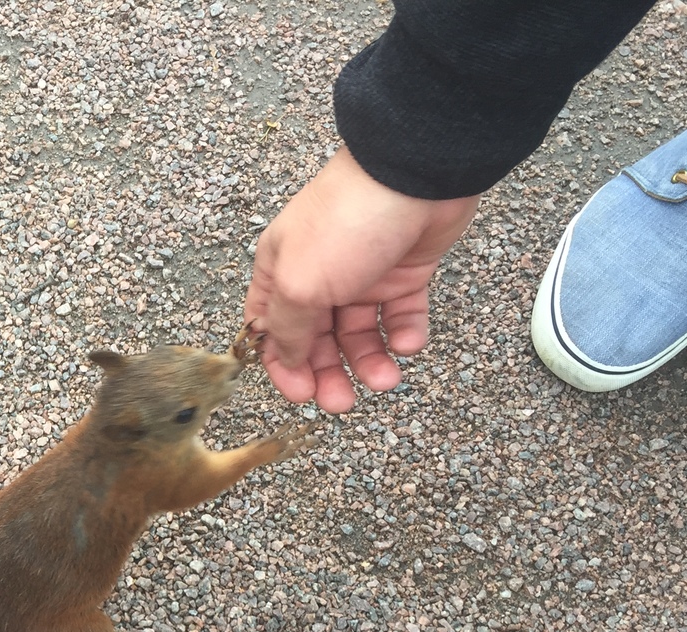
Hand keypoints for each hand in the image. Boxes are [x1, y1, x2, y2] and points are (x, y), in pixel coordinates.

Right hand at [243, 147, 480, 412]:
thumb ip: (287, 329)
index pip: (271, 331)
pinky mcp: (403, 273)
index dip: (284, 366)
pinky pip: (401, 318)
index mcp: (281, 272)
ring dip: (370, 362)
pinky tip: (408, 342)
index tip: (302, 394)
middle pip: (317, 341)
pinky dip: (405, 336)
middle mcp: (318, 276)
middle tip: (341, 402)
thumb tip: (286, 360)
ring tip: (386, 380)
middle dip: (328, 375)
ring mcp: (361, 275)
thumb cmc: (346, 222)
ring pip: (360, 335)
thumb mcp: (299, 284)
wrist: (415, 176)